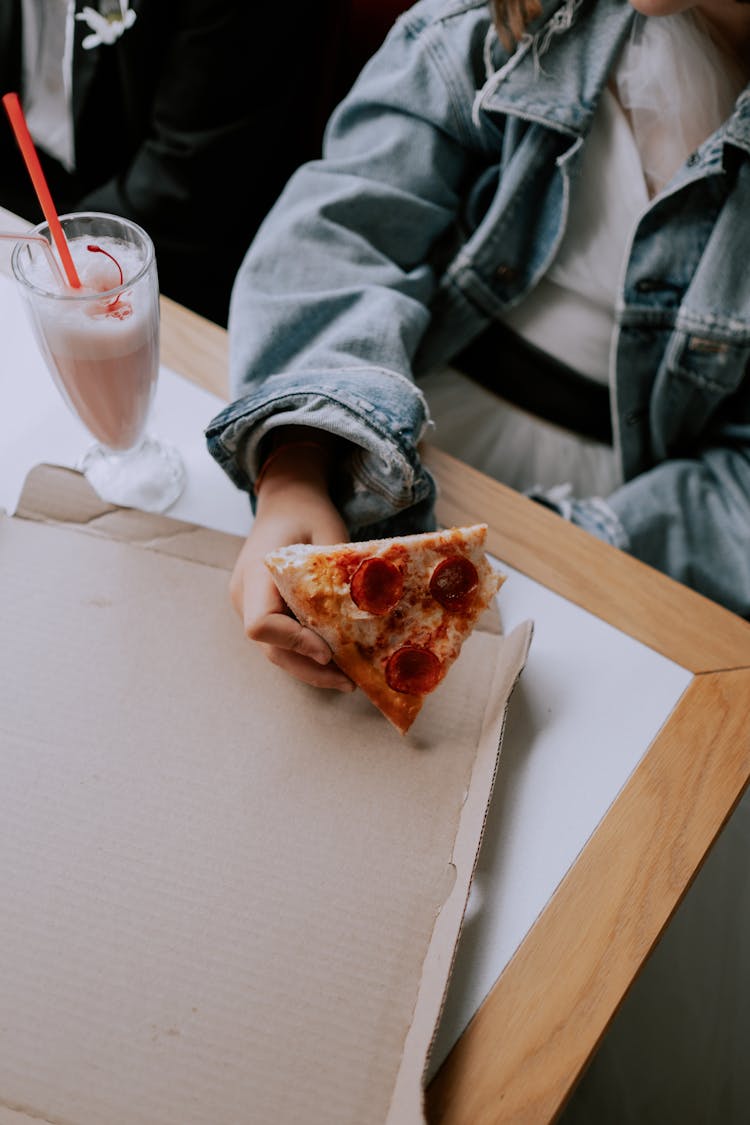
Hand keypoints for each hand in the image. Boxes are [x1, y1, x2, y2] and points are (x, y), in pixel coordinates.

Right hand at [229, 438, 354, 691]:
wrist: (285, 500)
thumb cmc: (307, 511)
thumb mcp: (327, 533)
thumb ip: (335, 572)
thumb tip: (365, 618)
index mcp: (256, 575)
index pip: (261, 624)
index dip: (293, 642)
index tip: (328, 650)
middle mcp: (245, 596)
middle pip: (271, 649)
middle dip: (310, 669)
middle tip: (350, 682)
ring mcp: (250, 605)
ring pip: (276, 651)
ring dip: (310, 668)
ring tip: (349, 679)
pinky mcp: (264, 609)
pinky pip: (282, 639)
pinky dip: (307, 654)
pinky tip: (337, 660)